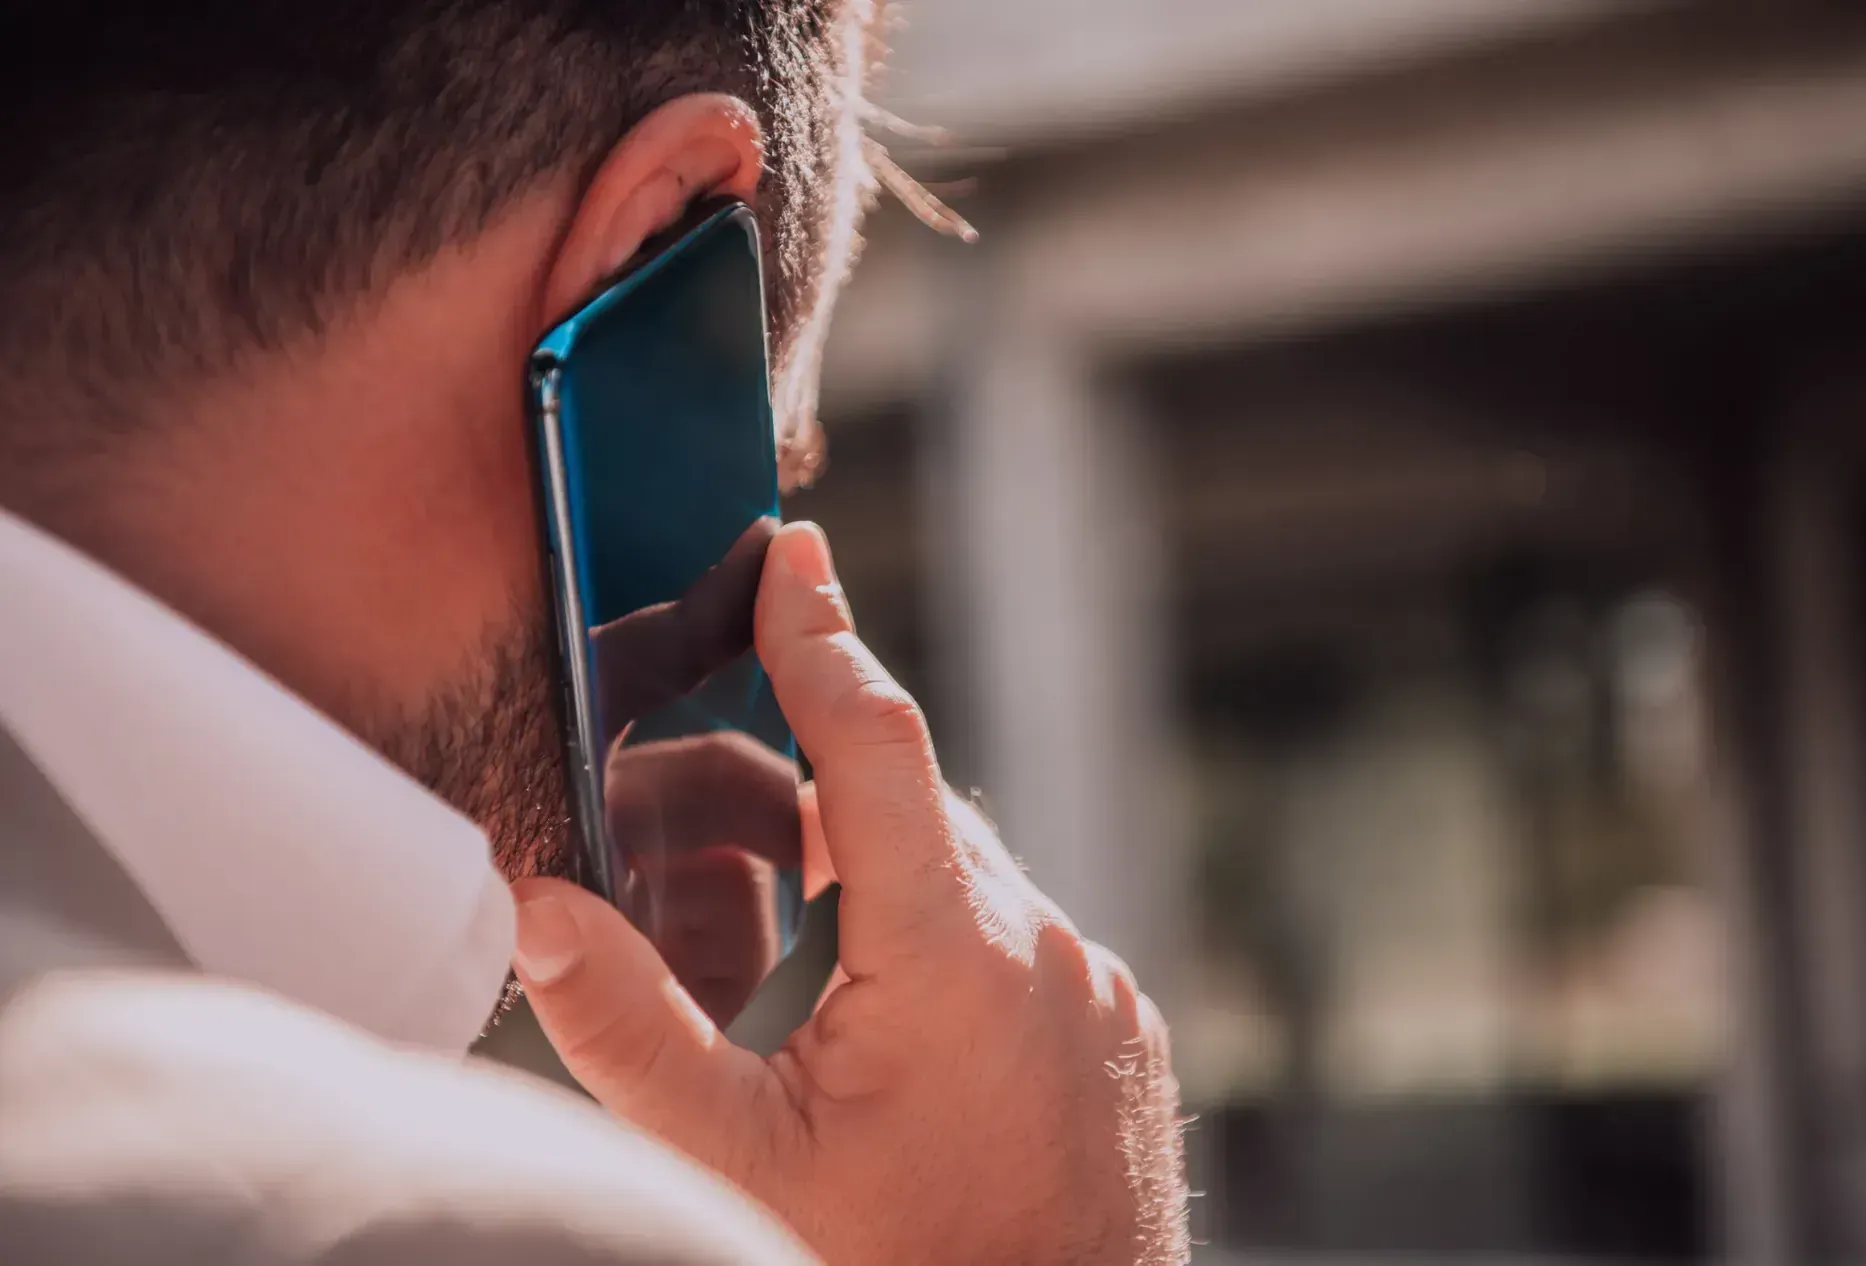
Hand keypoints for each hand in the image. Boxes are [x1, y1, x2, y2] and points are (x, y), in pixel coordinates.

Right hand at [511, 522, 1187, 1265]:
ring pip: (960, 874)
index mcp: (950, 954)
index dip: (819, 636)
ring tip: (785, 946)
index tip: (791, 552)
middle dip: (806, 786)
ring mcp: (1095, 984)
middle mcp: (1044, 945)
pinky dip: (939, 936)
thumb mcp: (736, 1161)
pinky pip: (1014, 934)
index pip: (873, 745)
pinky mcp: (1117, 1021)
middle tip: (710, 803)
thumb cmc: (896, 1265)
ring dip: (870, 879)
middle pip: (905, 810)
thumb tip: (539, 907)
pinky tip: (881, 1015)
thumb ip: (628, 1029)